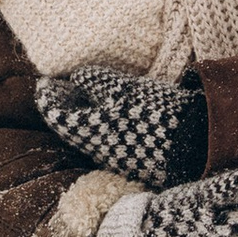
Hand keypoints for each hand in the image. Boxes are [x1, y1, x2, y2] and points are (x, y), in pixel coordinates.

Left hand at [35, 68, 207, 187]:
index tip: (42, 83)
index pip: (57, 116)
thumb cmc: (157, 113)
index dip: (48, 98)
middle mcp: (96, 148)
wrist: (195, 145)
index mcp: (89, 131)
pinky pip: (104, 140)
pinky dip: (97, 124)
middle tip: (54, 89)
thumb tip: (77, 76)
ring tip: (77, 96)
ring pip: (87, 134)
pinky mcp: (131, 160)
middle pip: (71, 126)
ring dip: (79, 115)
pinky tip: (103, 112)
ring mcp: (114, 156)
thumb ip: (98, 81)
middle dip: (62, 106)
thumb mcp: (125, 89)